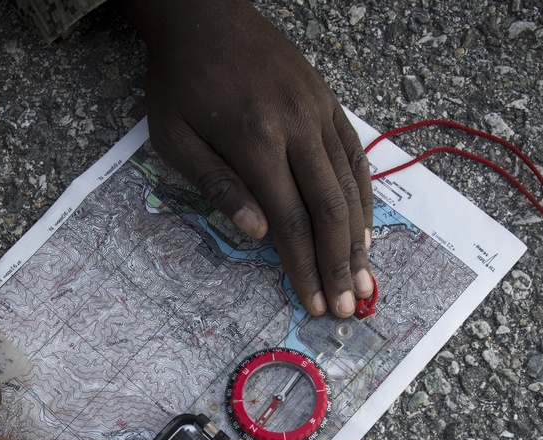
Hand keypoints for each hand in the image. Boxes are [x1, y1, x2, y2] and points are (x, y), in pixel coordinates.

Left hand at [121, 0, 373, 316]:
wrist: (203, 15)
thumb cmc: (179, 82)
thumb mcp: (175, 138)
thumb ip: (216, 185)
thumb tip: (257, 233)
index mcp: (255, 140)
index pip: (290, 219)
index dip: (304, 266)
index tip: (314, 302)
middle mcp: (297, 126)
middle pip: (329, 209)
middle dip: (340, 265)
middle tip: (348, 306)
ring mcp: (318, 112)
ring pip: (350, 186)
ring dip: (359, 239)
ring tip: (367, 281)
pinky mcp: (328, 102)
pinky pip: (354, 157)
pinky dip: (364, 198)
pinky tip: (365, 231)